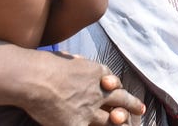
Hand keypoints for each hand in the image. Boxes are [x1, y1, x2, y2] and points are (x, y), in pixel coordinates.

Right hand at [24, 54, 145, 125]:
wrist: (36, 78)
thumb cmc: (46, 65)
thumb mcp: (68, 59)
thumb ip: (76, 64)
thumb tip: (74, 61)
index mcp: (98, 72)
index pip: (113, 82)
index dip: (117, 88)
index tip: (120, 90)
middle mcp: (99, 91)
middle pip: (121, 99)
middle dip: (133, 104)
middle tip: (141, 109)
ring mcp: (91, 109)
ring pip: (113, 119)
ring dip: (122, 121)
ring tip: (129, 124)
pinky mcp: (79, 124)